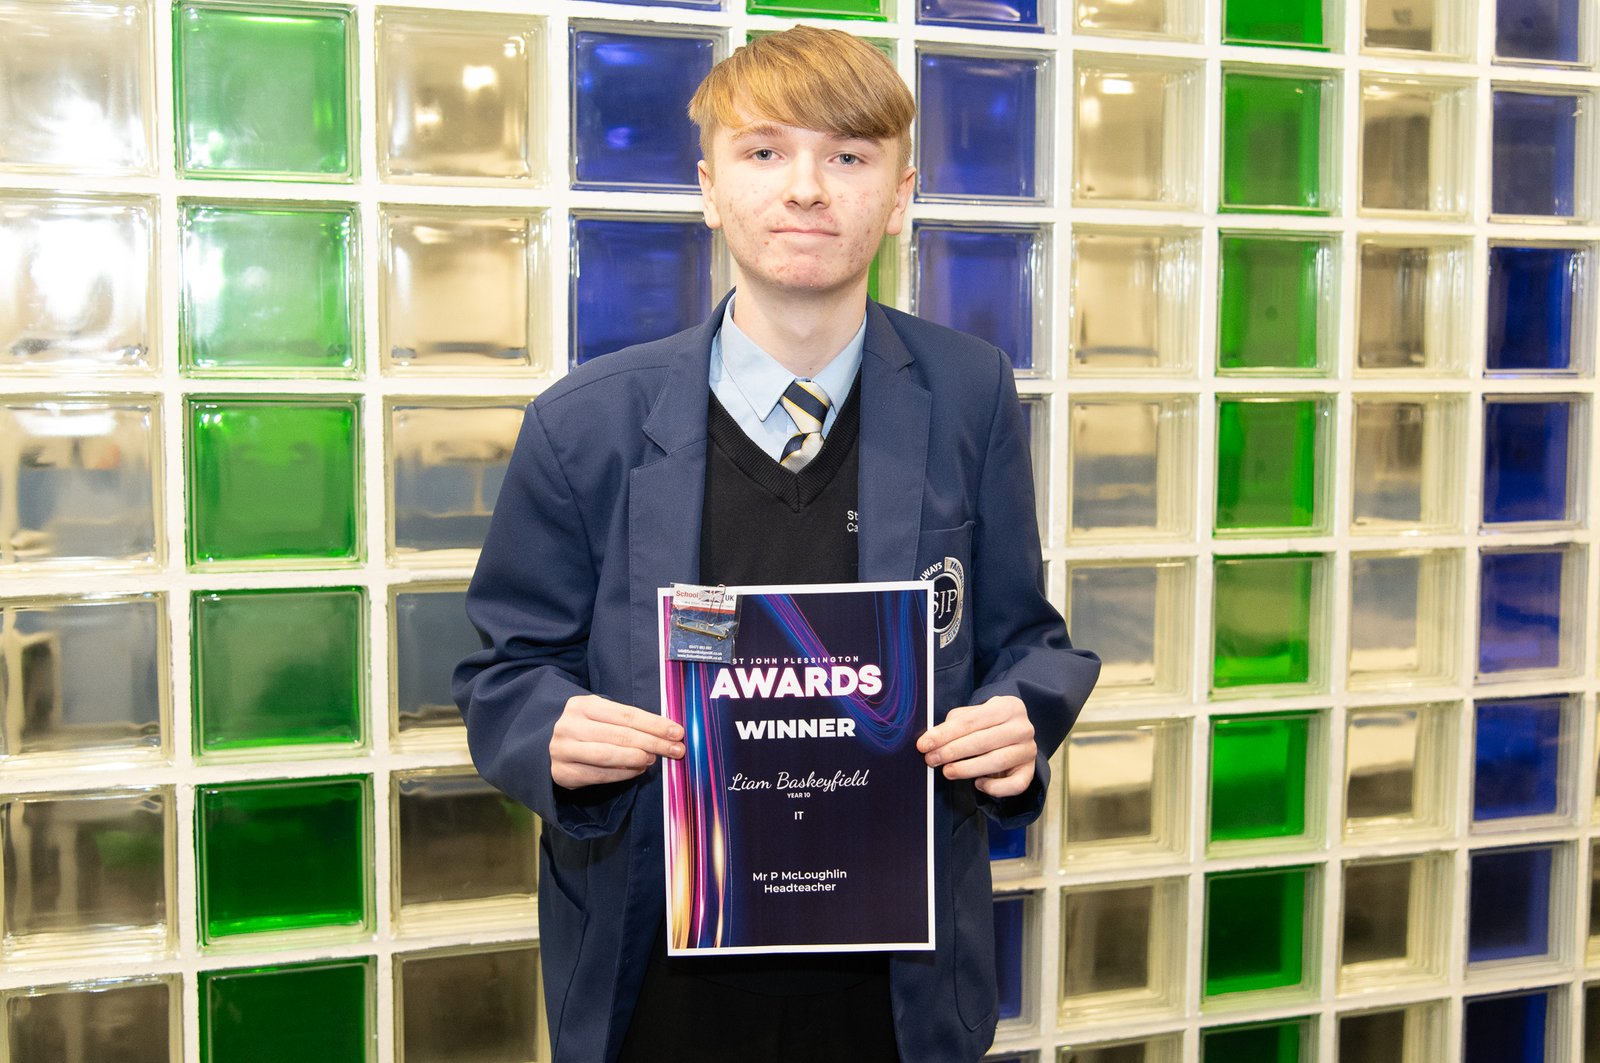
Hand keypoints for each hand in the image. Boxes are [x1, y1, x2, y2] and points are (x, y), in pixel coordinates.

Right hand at [550, 694, 684, 789]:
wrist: (545, 746)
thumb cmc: (585, 728)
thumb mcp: (600, 715)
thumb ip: (626, 721)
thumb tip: (665, 733)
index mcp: (582, 705)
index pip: (626, 715)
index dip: (654, 724)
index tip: (677, 732)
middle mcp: (570, 725)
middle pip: (621, 735)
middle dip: (653, 743)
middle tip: (676, 750)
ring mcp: (563, 750)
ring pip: (609, 755)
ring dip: (638, 758)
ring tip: (654, 759)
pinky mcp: (563, 773)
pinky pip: (599, 775)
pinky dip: (623, 774)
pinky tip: (637, 770)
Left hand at [915, 695, 1035, 798]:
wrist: (1015, 733)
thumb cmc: (987, 725)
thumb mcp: (973, 716)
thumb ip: (954, 724)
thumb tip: (932, 739)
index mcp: (1008, 707)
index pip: (971, 721)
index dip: (945, 734)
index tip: (924, 744)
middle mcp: (1022, 727)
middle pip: (983, 741)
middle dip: (952, 751)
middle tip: (931, 760)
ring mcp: (1029, 750)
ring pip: (997, 761)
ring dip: (968, 769)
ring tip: (947, 771)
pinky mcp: (1030, 771)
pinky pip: (1015, 784)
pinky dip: (995, 787)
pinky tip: (978, 784)